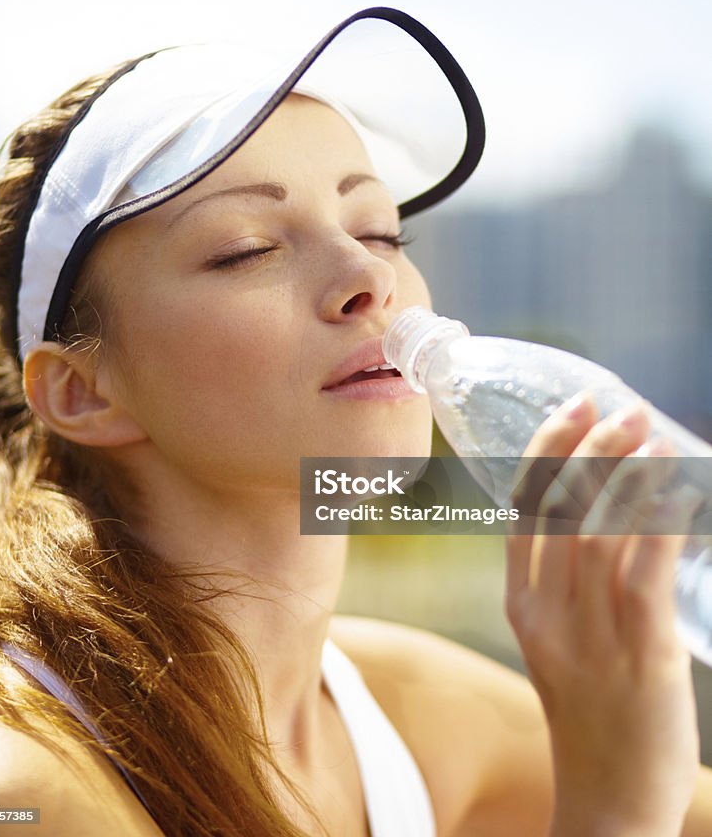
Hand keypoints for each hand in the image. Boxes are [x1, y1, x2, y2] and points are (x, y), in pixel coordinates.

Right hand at [505, 394, 699, 836]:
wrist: (608, 799)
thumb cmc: (591, 713)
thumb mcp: (558, 643)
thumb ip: (571, 584)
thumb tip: (611, 511)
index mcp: (522, 606)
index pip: (525, 509)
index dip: (550, 450)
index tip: (575, 407)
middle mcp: (548, 613)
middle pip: (563, 510)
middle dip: (593, 448)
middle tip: (623, 409)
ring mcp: (591, 634)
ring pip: (603, 532)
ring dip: (631, 475)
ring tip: (656, 437)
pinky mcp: (640, 654)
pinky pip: (647, 572)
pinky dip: (663, 522)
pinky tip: (681, 493)